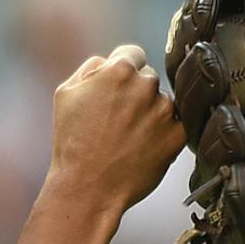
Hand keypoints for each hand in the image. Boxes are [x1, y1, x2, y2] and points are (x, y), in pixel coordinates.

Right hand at [48, 44, 184, 215]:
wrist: (89, 188)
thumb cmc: (72, 142)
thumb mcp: (67, 93)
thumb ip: (92, 67)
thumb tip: (110, 60)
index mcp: (119, 70)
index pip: (133, 55)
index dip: (123, 70)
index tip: (117, 89)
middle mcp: (146, 86)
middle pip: (149, 78)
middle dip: (137, 93)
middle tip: (118, 120)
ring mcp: (164, 111)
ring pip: (163, 102)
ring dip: (151, 114)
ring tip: (128, 138)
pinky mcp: (177, 136)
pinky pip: (176, 125)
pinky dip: (163, 133)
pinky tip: (144, 147)